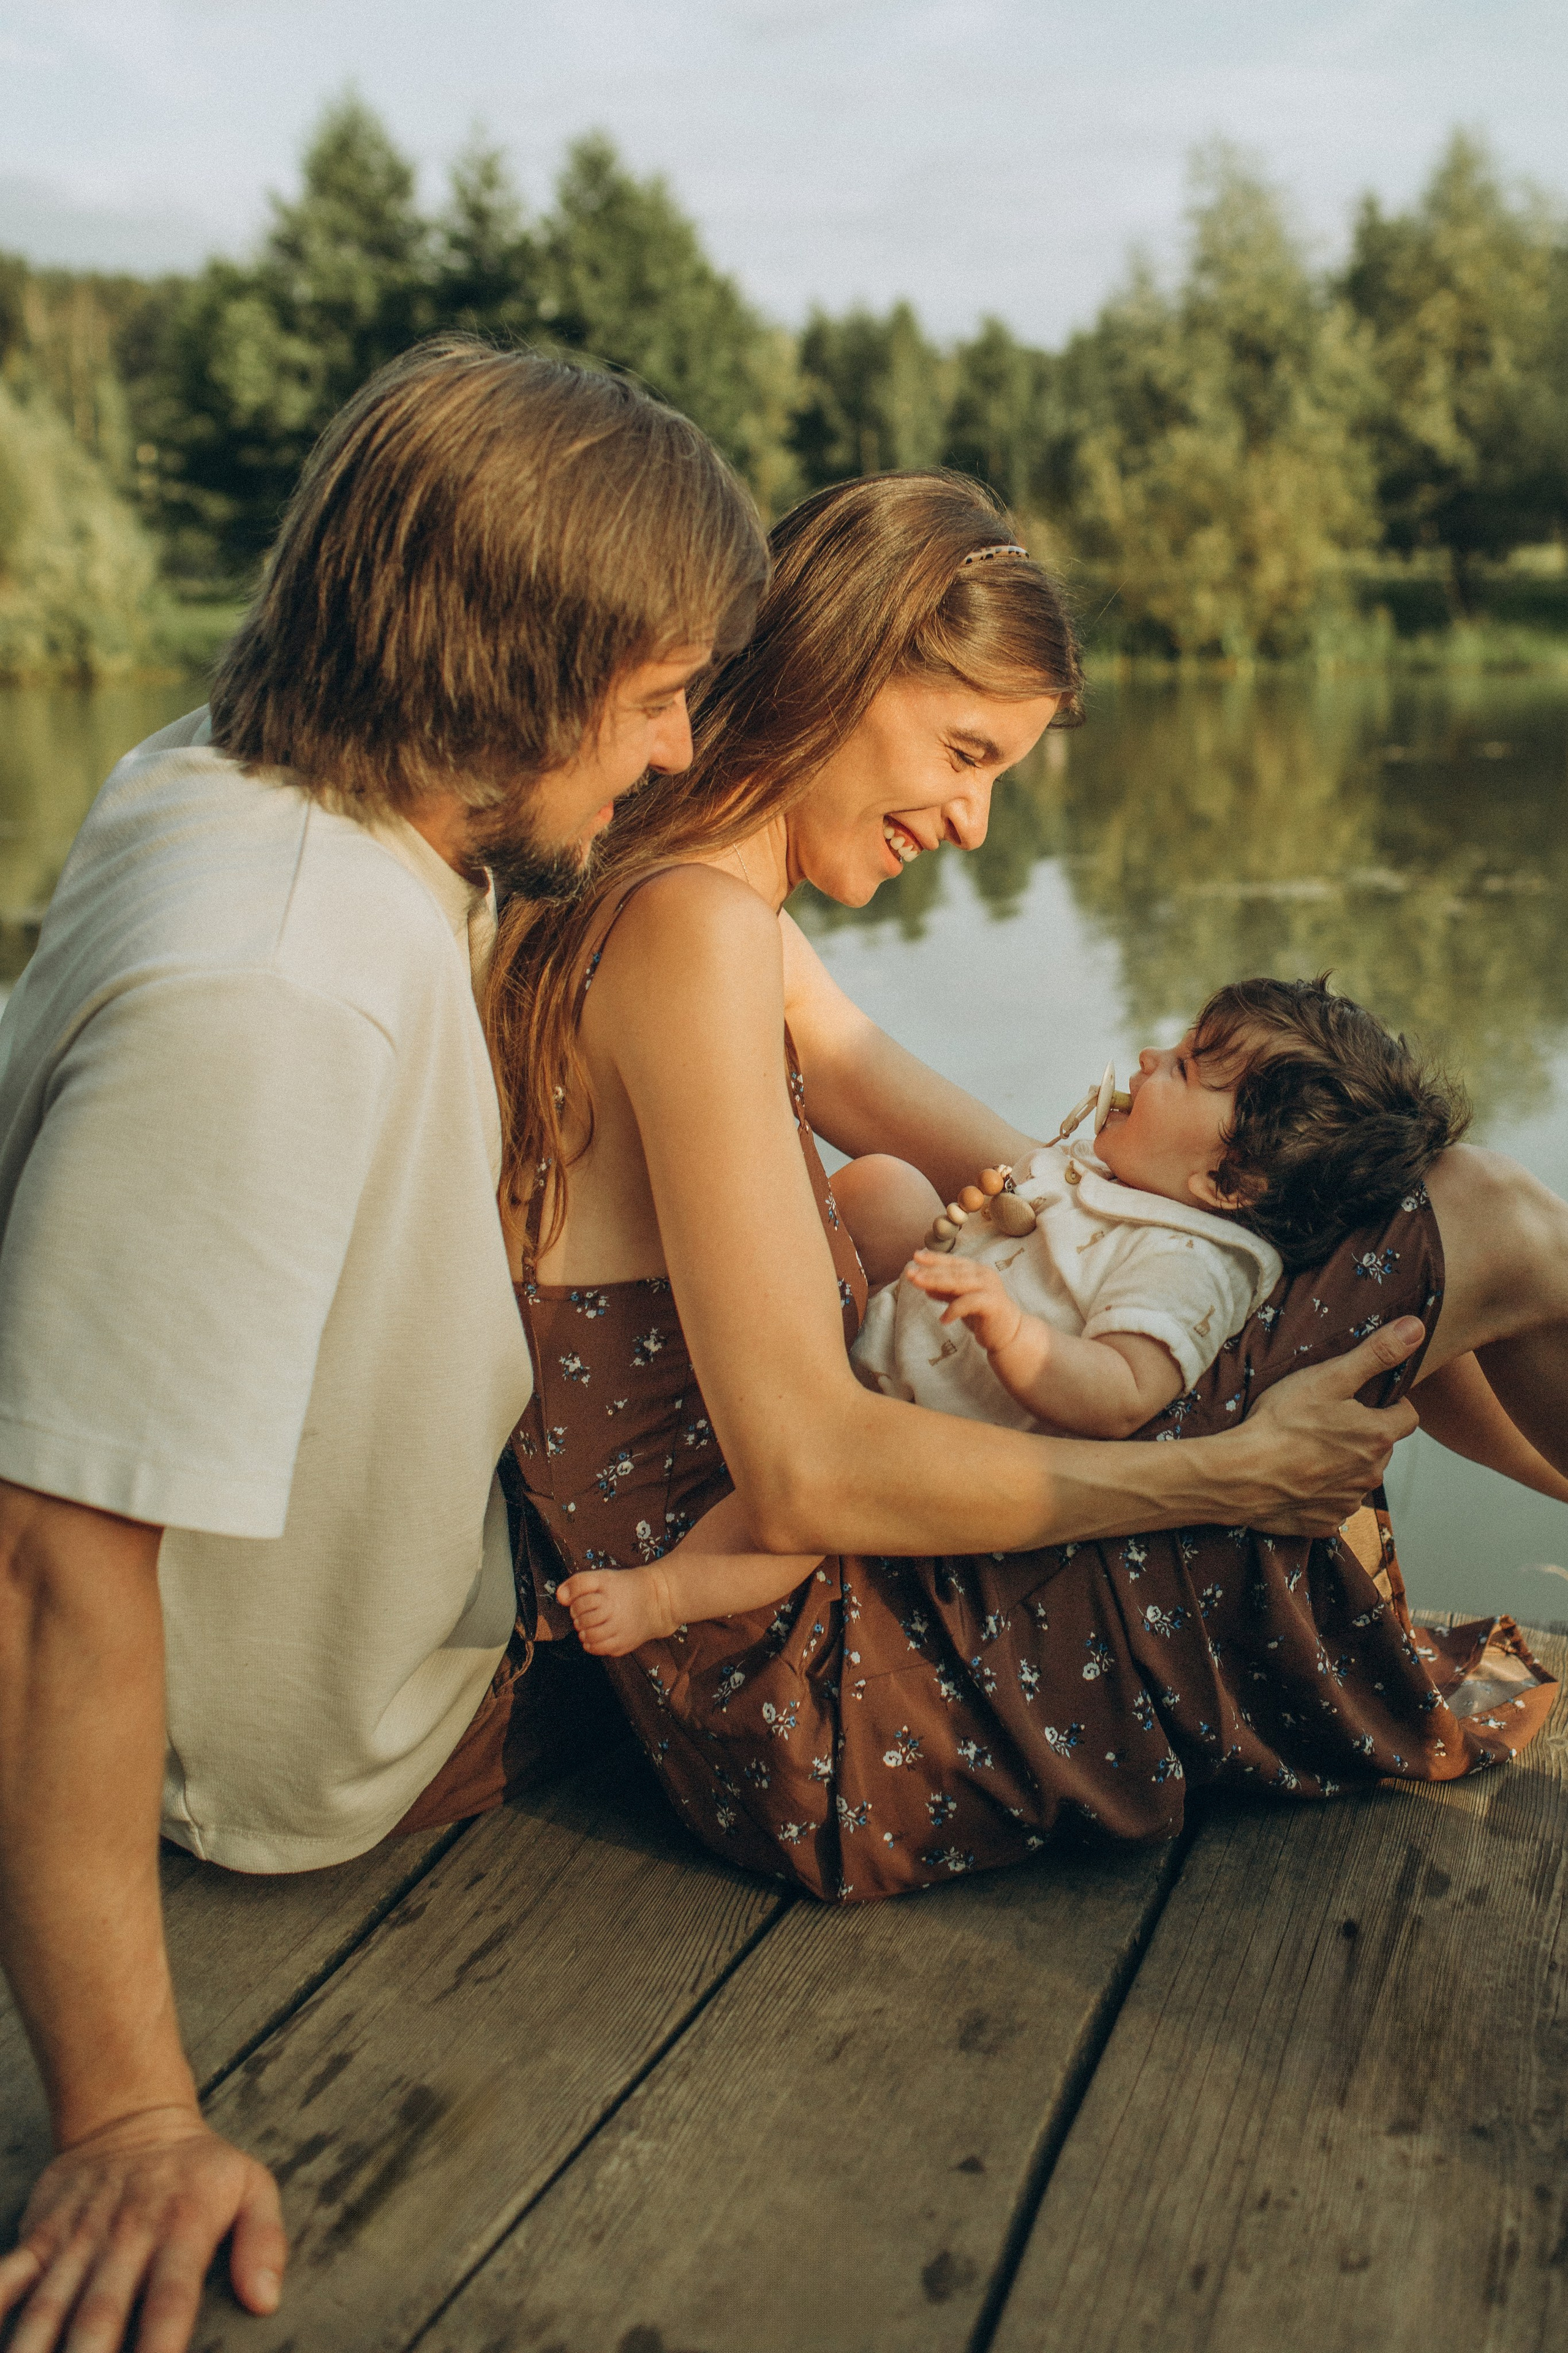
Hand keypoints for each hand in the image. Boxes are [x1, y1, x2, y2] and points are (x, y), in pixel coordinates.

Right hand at [0, 2107, 284, 2352]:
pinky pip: (9, 2273)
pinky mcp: (43, 2234)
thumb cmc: (199, 2166)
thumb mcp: (251, 2184)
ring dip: (35, 2348)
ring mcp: (79, 2237)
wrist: (132, 2113)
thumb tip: (266, 2300)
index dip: (161, 2342)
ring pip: (49, 2303)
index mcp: (181, 2228)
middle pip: (102, 2311)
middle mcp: (126, 2237)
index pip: (171, 2297)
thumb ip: (264, 2241)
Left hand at [557, 1565, 675, 1655]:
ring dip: (584, 1632)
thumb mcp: (602, 1577)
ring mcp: (620, 1629)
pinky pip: (599, 1649)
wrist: (656, 1601)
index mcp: (608, 1591)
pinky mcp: (624, 1643)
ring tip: (590, 1626)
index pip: (578, 1602)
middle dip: (579, 1618)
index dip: (575, 1602)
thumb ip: (578, 1583)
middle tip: (587, 1615)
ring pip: (589, 1636)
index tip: (582, 1602)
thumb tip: (560, 1597)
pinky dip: (592, 1645)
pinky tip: (597, 1636)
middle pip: (581, 1620)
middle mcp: (614, 1610)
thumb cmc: (624, 1588)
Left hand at [904, 1250, 1024, 1354]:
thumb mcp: (961, 1301)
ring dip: (936, 1283)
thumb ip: (946, 1293)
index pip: (952, 1262)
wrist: (1009, 1334)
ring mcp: (989, 1287)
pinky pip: (969, 1303)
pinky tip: (943, 1319)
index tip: (916, 1256)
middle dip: (929, 1271)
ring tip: (917, 1284)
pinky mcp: (992, 1303)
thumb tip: (925, 1288)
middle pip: (952, 1271)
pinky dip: (954, 1310)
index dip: (934, 1258)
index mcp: (976, 1271)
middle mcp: (983, 1275)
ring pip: (958, 1282)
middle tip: (910, 1272)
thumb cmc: (984, 1316)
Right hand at [1244, 1316, 1423, 1536]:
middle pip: (1380, 1447)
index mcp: (1378, 1436)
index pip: (1407, 1416)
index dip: (1389, 1404)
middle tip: (1323, 1421)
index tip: (1360, 1399)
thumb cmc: (1281, 1423)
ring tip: (1306, 1450)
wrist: (1239, 1476)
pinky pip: (1333, 1504)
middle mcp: (1372, 1474)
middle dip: (1361, 1435)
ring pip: (1357, 1477)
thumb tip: (1417, 1328)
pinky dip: (1321, 1493)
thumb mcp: (1328, 1377)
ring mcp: (1349, 1502)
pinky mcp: (1325, 1523)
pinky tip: (1297, 1478)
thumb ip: (1376, 1354)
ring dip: (1342, 1465)